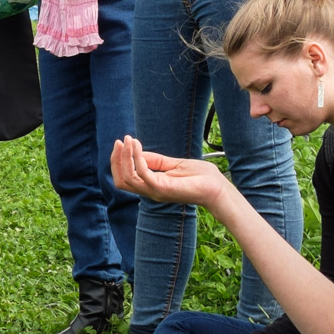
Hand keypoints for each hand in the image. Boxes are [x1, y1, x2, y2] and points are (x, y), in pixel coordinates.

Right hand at [109, 136, 236, 207]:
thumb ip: (156, 160)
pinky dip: (137, 158)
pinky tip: (138, 146)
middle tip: (120, 142)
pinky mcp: (163, 189)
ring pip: (128, 178)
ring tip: (128, 141)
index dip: (119, 161)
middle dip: (116, 160)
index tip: (122, 143)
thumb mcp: (174, 164)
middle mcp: (150, 191)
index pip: (125, 178)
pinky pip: (142, 173)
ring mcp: (156, 191)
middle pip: (121, 181)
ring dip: (125, 157)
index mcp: (152, 186)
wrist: (218, 188)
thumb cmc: (201, 177)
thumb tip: (138, 152)